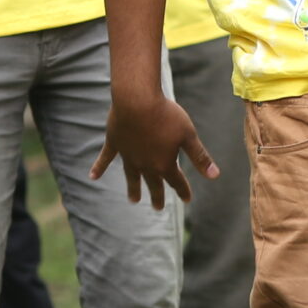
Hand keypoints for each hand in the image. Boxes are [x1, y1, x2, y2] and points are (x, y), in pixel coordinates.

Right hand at [91, 91, 217, 209]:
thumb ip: (200, 157)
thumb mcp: (188, 135)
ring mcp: (128, 155)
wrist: (137, 100)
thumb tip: (215, 176)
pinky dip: (99, 167)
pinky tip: (92, 176)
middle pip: (153, 183)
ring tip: (133, 200)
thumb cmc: (166, 115)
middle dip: (158, 195)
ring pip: (131, 176)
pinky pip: (105, 158)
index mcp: (164, 163)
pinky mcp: (114, 143)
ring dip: (133, 188)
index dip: (183, 190)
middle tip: (158, 207)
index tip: (187, 200)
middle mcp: (145, 164)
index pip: (176, 181)